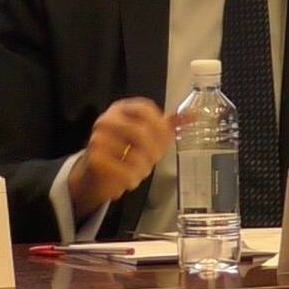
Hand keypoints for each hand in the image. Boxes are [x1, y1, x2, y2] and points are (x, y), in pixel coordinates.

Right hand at [68, 98, 172, 220]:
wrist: (96, 171)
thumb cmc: (125, 149)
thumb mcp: (147, 134)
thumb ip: (168, 125)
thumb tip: (194, 114)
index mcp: (122, 109)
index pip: (145, 109)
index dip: (160, 125)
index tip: (166, 140)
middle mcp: (108, 119)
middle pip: (141, 132)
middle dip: (154, 151)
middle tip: (154, 161)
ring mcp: (98, 138)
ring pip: (134, 155)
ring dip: (143, 168)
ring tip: (140, 171)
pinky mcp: (94, 158)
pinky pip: (123, 170)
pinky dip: (131, 178)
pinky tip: (130, 179)